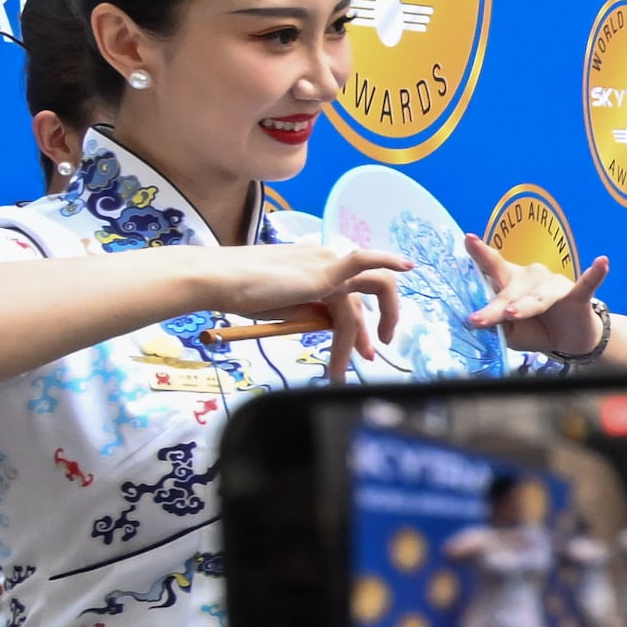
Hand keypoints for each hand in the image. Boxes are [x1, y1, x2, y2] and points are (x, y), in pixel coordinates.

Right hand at [198, 238, 410, 373]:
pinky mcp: (325, 270)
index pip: (352, 294)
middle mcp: (327, 260)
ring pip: (358, 307)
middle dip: (372, 328)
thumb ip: (311, 312)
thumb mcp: (284, 307)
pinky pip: (365, 264)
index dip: (362, 324)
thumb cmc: (240, 292)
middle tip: (371, 354)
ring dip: (358, 338)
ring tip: (351, 365)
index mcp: (316, 266)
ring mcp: (328, 264)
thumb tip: (332, 327)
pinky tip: (407, 267)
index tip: (362, 350)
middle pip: (367, 296)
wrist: (219, 280)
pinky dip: (388, 261)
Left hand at [463, 235, 615, 360]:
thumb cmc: (535, 329)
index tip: (469, 239)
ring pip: (539, 295)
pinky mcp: (578, 295)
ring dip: (527, 304)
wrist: (569, 341)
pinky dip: (594, 274)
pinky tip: (601, 262)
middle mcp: (531, 277)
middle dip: (495, 306)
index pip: (492, 266)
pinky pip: (587, 284)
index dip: (481, 252)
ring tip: (513, 313)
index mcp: (510, 283)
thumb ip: (496, 325)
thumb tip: (477, 321)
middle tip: (478, 320)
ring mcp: (555, 284)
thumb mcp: (509, 332)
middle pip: (511, 288)